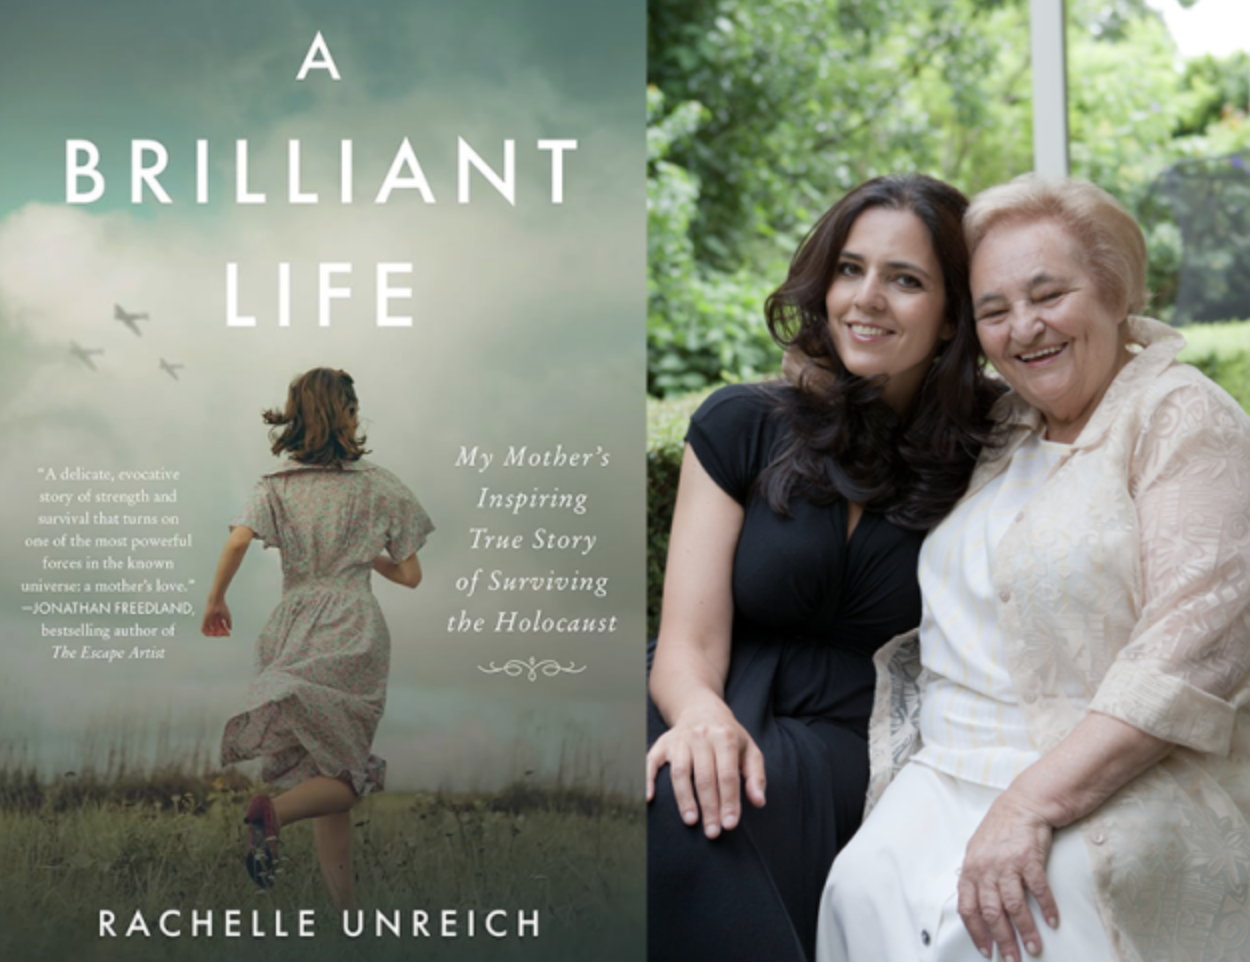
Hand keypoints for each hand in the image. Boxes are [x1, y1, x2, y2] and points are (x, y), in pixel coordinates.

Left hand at [201, 598, 231, 636]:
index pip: (221, 628)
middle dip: (221, 634)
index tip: (228, 633)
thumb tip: (230, 629)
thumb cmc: (222, 606)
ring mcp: (208, 621)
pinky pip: (203, 630)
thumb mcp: (228, 616)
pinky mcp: (204, 621)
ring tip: (220, 633)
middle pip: (216, 631)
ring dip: (215, 634)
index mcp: (218, 620)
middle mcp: (213, 621)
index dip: (224, 632)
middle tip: (225, 634)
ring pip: (210, 631)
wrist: (217, 601)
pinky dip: (208, 633)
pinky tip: (213, 633)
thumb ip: (229, 623)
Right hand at [645, 708, 765, 838]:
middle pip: (704, 777)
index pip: (727, 775)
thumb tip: (758, 802)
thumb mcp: (749, 749)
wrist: (702, 709)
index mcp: (725, 737)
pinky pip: (652, 761)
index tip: (730, 824)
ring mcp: (680, 739)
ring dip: (684, 799)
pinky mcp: (663, 743)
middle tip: (712, 832)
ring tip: (691, 821)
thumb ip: (756, 776)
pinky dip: (648, 779)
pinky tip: (650, 798)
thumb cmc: (728, 736)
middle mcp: (701, 736)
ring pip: (680, 772)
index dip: (729, 801)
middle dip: (709, 807)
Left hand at [957, 789, 1058, 961]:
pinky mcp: (1029, 859)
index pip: (967, 908)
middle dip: (1002, 940)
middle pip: (991, 913)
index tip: (987, 951)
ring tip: (1034, 946)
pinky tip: (1052, 921)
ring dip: (1026, 930)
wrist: (1023, 804)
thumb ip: (975, 878)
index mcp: (970, 869)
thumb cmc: (1001, 830)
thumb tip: (973, 905)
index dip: (976, 933)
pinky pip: (1038, 890)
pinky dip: (1047, 908)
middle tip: (1012, 958)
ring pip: (1014, 906)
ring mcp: (1007, 864)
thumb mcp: (978, 852)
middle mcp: (985, 868)